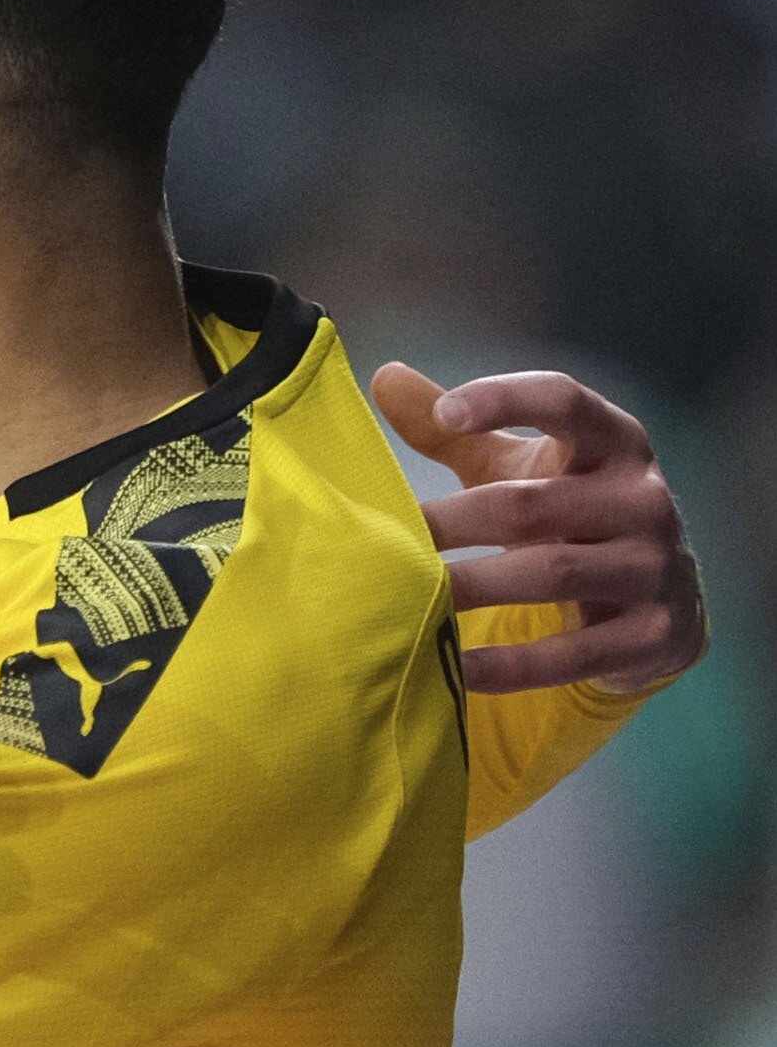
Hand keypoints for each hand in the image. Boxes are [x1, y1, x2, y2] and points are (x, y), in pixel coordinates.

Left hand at [372, 362, 706, 694]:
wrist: (661, 599)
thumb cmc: (569, 514)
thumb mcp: (522, 466)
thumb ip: (458, 432)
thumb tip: (386, 377)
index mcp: (614, 444)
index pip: (566, 403)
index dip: (507, 400)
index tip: (446, 414)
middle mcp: (642, 499)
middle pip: (534, 503)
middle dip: (455, 521)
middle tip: (389, 538)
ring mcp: (655, 568)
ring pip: (553, 574)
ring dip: (475, 587)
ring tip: (410, 599)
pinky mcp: (654, 633)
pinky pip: (576, 652)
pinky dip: (514, 665)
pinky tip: (457, 669)